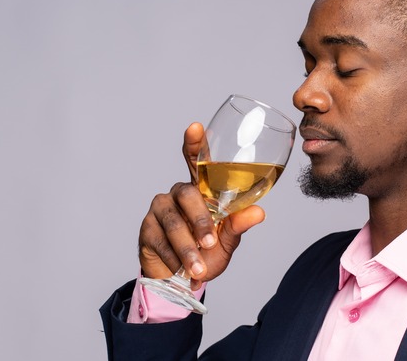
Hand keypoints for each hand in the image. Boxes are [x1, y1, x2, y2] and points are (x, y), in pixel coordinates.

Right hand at [138, 122, 265, 289]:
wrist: (182, 280)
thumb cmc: (207, 253)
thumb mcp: (227, 241)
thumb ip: (239, 224)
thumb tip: (259, 212)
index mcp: (200, 190)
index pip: (196, 161)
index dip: (195, 143)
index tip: (195, 126)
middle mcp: (178, 194)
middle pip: (187, 194)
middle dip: (199, 220)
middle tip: (210, 242)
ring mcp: (160, 209)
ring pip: (173, 221)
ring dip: (187, 247)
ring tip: (198, 268)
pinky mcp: (146, 228)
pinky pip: (160, 239)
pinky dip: (173, 257)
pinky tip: (180, 269)